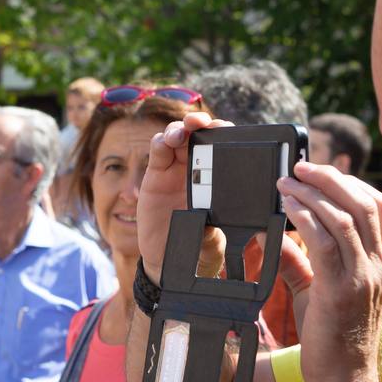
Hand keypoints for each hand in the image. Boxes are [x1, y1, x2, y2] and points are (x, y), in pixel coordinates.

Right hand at [138, 113, 230, 284]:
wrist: (168, 257)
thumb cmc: (196, 244)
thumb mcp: (213, 238)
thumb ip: (215, 227)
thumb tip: (218, 218)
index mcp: (216, 177)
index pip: (221, 146)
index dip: (223, 133)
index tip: (227, 131)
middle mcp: (196, 167)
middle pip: (198, 134)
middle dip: (201, 123)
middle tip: (204, 124)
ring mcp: (174, 168)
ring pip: (177, 136)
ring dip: (180, 128)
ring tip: (183, 133)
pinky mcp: (155, 174)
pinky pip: (158, 150)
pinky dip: (162, 141)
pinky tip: (167, 142)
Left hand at [277, 165, 381, 381]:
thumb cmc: (334, 338)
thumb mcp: (319, 293)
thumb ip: (302, 264)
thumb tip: (276, 238)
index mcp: (381, 263)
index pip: (379, 207)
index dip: (351, 182)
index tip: (322, 172)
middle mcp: (378, 265)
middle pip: (363, 202)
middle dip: (330, 177)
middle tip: (300, 167)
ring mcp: (363, 277)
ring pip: (344, 216)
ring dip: (313, 192)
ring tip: (287, 182)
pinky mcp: (340, 290)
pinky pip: (324, 240)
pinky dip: (305, 216)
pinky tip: (287, 207)